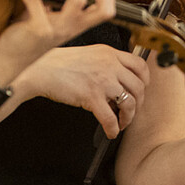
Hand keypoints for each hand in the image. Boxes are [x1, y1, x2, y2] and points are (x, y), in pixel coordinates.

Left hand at [0, 0, 117, 75]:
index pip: (105, 12)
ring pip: (77, 1)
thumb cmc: (26, 40)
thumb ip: (52, 0)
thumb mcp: (46, 19)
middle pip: (103, 10)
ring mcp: (56, 30)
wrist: (8, 63)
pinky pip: (35, 0)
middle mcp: (70, 29)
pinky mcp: (38, 29)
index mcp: (75, 27)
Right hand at [14, 44, 149, 138]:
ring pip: (129, 103)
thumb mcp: (89, 54)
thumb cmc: (59, 63)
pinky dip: (113, 128)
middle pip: (138, 86)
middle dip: (138, 103)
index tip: (141, 90)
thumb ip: (106, 63)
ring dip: (128, 117)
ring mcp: (102, 80)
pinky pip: (110, 118)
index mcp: (109, 53)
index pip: (140, 65)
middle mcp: (109, 65)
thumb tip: (118, 81)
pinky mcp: (91, 96)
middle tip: (130, 110)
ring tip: (121, 122)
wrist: (40, 69)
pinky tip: (110, 131)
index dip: (144, 81)